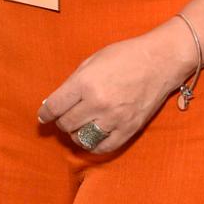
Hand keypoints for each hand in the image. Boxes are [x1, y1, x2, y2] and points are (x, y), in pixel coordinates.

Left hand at [37, 19, 196, 154]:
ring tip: (77, 127)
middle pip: (66, 124)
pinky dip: (93, 146)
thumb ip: (72, 82)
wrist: (160, 61)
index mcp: (85, 82)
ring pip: (81, 137)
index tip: (43, 117)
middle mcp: (97, 102)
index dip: (45, 114)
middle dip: (61, 121)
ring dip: (75, 134)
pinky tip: (91, 137)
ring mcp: (114, 118)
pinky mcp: (129, 129)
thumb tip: (55, 102)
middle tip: (63, 117)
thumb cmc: (125, 56)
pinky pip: (103, 147)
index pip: (54, 107)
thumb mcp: (92, 61)